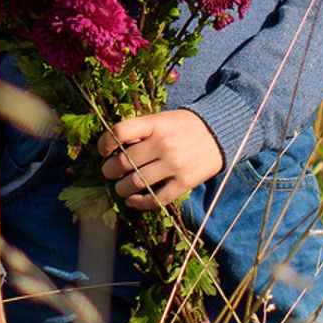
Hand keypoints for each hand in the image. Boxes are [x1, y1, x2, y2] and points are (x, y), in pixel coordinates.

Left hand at [98, 110, 224, 210]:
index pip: (119, 132)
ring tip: (120, 188)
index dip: (105, 143)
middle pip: (124, 161)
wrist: (219, 133)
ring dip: (121, 189)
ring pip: (135, 183)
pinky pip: (156, 199)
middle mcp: (163, 144)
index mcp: (155, 124)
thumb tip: (113, 147)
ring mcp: (174, 165)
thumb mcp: (162, 119)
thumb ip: (141, 130)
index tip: (104, 151)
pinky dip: (139, 203)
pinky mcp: (184, 183)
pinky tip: (132, 201)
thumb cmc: (184, 126)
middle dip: (109, 171)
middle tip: (108, 173)